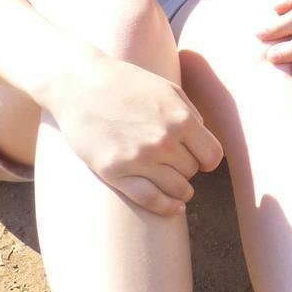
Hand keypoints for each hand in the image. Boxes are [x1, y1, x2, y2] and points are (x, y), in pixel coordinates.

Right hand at [45, 54, 222, 216]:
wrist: (78, 84)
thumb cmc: (125, 84)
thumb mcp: (167, 89)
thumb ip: (191, 116)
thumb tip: (205, 145)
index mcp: (181, 119)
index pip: (212, 156)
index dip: (207, 159)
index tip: (198, 157)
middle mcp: (163, 141)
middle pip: (192, 171)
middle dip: (186, 166)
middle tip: (172, 160)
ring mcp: (139, 159)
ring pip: (177, 189)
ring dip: (179, 189)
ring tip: (174, 183)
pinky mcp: (115, 173)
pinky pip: (151, 200)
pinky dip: (166, 207)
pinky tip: (173, 208)